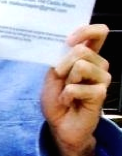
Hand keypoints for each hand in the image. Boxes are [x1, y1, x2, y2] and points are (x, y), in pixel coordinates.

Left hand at [41, 24, 110, 155]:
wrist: (59, 124)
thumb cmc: (56, 98)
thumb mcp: (53, 74)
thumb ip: (61, 57)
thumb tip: (70, 43)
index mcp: (87, 56)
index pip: (98, 33)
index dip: (86, 31)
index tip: (69, 40)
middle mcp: (98, 65)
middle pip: (82, 50)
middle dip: (63, 64)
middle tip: (59, 79)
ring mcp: (102, 79)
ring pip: (81, 66)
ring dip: (66, 81)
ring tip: (66, 92)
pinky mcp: (101, 94)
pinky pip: (77, 87)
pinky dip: (66, 95)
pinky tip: (68, 102)